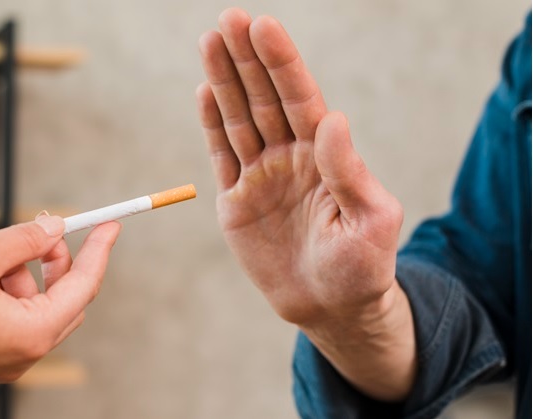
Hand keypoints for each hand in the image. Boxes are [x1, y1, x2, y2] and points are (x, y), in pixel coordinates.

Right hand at [197, 8, 413, 399]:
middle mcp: (290, 156)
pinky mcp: (236, 200)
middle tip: (228, 18)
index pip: (300, 98)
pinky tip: (205, 91)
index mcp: (324, 154)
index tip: (263, 26)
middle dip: (246, 59)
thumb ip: (350, 171)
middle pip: (264, 98)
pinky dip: (211, 124)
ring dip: (223, 81)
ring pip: (238, 119)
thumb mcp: (370, 221)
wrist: (329, 306)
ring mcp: (261, 175)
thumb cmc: (361, 267)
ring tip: (209, 41)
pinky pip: (221, 155)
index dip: (281, 63)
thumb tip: (333, 119)